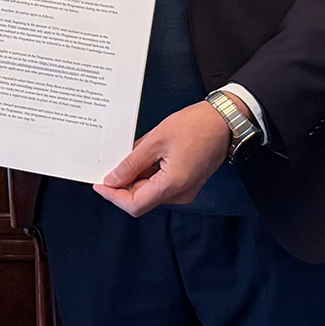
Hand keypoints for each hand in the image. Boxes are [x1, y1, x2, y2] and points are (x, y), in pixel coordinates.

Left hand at [93, 100, 229, 216]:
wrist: (224, 121)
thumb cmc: (195, 126)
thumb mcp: (156, 140)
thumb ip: (131, 163)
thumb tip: (112, 180)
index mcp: (173, 185)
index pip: (134, 205)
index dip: (113, 196)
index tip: (100, 184)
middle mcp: (180, 194)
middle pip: (141, 200)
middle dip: (123, 185)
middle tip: (112, 164)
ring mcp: (185, 190)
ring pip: (150, 192)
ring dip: (135, 177)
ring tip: (132, 154)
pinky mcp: (187, 183)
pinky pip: (160, 185)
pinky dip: (148, 174)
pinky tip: (145, 156)